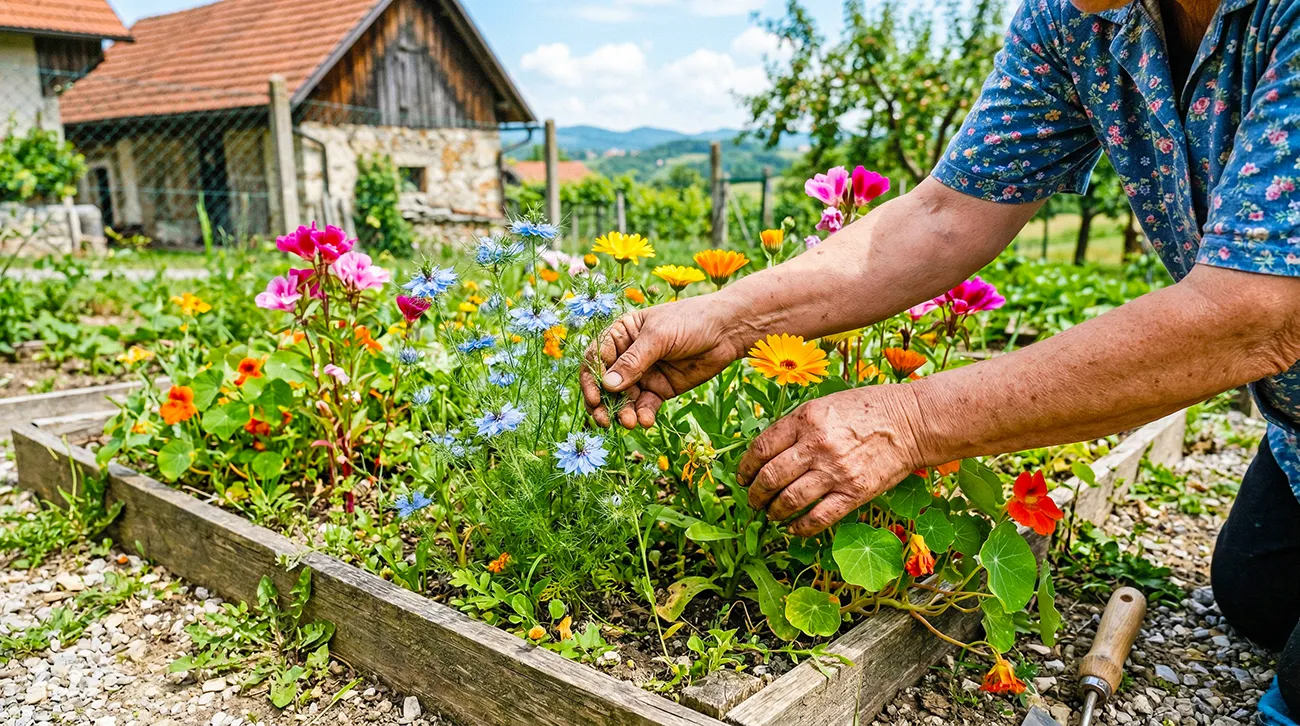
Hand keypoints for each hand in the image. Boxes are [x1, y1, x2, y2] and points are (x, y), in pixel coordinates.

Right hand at [582, 295, 749, 428]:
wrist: (728, 331)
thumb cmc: (691, 321)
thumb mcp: (659, 337)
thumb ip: (633, 361)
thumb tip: (608, 386)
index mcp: (622, 334)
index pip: (597, 358)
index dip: (592, 379)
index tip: (595, 398)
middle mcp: (629, 355)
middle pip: (606, 383)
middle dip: (603, 403)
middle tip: (604, 420)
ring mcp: (644, 374)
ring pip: (624, 399)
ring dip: (623, 413)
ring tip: (629, 423)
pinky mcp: (661, 390)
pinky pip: (645, 406)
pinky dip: (643, 415)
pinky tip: (646, 421)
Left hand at [737, 385, 924, 535]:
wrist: (912, 421)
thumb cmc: (868, 409)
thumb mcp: (825, 405)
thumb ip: (797, 426)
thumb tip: (767, 453)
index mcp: (805, 418)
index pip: (761, 448)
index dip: (745, 467)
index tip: (743, 477)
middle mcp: (816, 445)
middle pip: (770, 477)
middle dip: (755, 494)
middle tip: (753, 500)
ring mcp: (835, 471)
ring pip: (788, 501)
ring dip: (773, 512)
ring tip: (771, 515)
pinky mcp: (854, 492)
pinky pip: (818, 518)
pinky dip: (799, 528)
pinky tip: (793, 528)